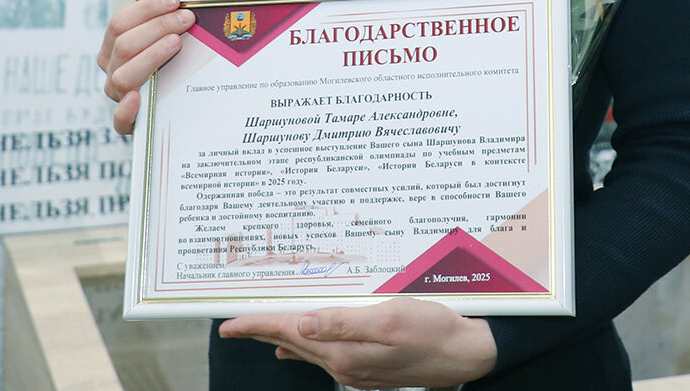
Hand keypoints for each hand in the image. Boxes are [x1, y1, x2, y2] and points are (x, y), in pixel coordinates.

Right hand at [96, 0, 194, 134]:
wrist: (186, 92)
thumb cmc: (171, 52)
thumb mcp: (164, 25)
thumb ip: (151, 0)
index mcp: (114, 45)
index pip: (120, 22)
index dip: (147, 9)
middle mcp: (113, 70)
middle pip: (124, 46)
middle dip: (157, 28)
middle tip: (187, 20)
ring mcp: (120, 97)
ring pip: (123, 77)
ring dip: (150, 57)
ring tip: (176, 44)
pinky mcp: (132, 124)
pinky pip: (119, 122)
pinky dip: (126, 111)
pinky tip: (138, 99)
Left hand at [218, 298, 496, 388]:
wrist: (462, 353)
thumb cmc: (429, 330)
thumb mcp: (386, 320)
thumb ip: (341, 323)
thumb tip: (299, 328)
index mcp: (342, 350)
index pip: (288, 333)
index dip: (256, 326)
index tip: (227, 324)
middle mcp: (343, 363)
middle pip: (292, 342)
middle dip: (262, 330)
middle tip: (233, 323)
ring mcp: (355, 368)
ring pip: (306, 348)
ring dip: (281, 336)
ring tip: (257, 328)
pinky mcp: (367, 366)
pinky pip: (324, 354)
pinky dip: (305, 344)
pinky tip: (296, 345)